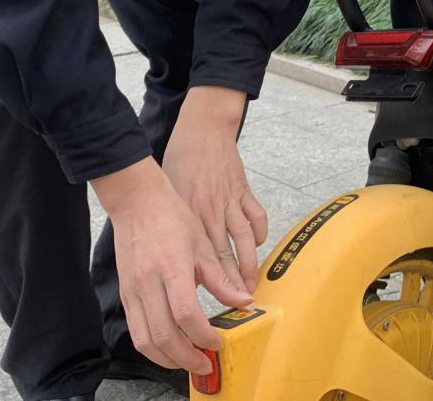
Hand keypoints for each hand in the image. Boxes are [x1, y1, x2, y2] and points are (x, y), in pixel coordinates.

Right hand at [91, 156, 251, 374]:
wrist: (137, 202)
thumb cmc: (171, 216)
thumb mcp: (203, 245)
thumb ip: (221, 279)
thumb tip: (243, 301)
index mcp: (172, 268)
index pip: (186, 315)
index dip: (204, 336)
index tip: (218, 342)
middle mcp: (148, 283)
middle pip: (164, 336)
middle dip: (187, 358)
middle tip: (205, 362)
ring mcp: (132, 290)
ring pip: (145, 340)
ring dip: (167, 359)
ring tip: (187, 360)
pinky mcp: (124, 293)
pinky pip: (135, 330)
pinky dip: (152, 346)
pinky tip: (169, 346)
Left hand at [163, 86, 268, 293]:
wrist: (202, 130)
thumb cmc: (180, 161)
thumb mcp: (172, 193)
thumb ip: (177, 223)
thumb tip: (178, 253)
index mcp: (191, 213)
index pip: (202, 254)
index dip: (211, 280)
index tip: (214, 297)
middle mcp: (211, 210)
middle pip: (225, 252)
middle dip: (234, 281)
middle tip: (240, 302)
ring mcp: (231, 200)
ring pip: (244, 238)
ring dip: (249, 263)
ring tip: (252, 283)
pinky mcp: (244, 190)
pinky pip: (256, 215)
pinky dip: (260, 231)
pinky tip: (258, 243)